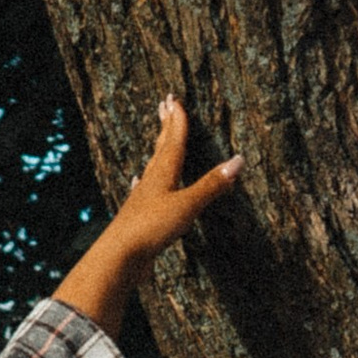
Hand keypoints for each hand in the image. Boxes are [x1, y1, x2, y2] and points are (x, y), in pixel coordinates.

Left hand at [52, 96, 242, 333]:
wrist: (119, 257)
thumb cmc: (151, 227)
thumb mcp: (187, 205)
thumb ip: (212, 185)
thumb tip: (239, 160)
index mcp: (163, 173)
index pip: (173, 141)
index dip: (177, 121)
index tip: (175, 100)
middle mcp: (152, 181)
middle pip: (161, 148)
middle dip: (165, 127)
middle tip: (164, 105)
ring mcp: (144, 199)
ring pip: (153, 168)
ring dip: (159, 151)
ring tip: (159, 139)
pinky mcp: (140, 217)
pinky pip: (146, 191)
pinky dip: (147, 181)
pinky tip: (140, 181)